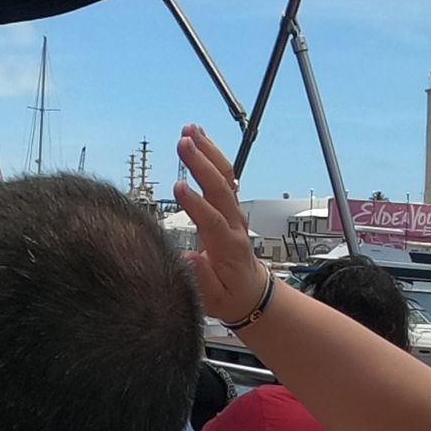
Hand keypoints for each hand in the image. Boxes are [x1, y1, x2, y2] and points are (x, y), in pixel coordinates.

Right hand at [173, 123, 270, 324]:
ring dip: (207, 152)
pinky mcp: (229, 207)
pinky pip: (223, 177)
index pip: (212, 220)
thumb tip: (189, 257)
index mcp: (228, 247)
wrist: (252, 293)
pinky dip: (211, 156)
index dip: (195, 204)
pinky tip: (199, 140)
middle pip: (220, 188)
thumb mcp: (213, 300)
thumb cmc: (230, 296)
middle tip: (183, 142)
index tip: (178, 187)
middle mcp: (233, 224)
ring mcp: (233, 213)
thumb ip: (201, 279)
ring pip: (224, 177)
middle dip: (201, 163)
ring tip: (189, 130)